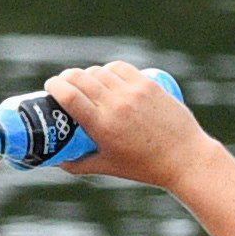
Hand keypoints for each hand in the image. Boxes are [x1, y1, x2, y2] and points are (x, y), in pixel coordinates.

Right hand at [42, 62, 211, 188]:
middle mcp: (115, 105)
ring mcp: (132, 92)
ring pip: (99, 71)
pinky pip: (120, 68)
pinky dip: (108, 70)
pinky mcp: (148, 85)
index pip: (69, 95)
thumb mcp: (108, 167)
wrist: (184, 158)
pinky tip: (107, 76)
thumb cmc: (145, 167)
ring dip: (87, 74)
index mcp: (102, 126)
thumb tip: (56, 160)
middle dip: (66, 78)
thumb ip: (79, 164)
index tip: (50, 87)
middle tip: (64, 84)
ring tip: (87, 84)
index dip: (54, 86)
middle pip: (80, 78)